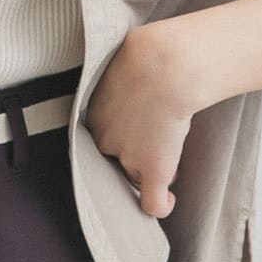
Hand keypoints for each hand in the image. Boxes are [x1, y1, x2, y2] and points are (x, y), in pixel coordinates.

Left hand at [80, 23, 203, 218]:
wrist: (165, 66)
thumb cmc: (149, 56)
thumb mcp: (122, 65)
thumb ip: (120, 81)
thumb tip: (134, 80)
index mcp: (93, 115)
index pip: (103, 135)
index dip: (123, 134)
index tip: (139, 125)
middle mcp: (104, 140)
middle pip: (116, 157)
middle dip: (136, 153)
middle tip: (157, 141)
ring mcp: (128, 158)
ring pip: (134, 177)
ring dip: (150, 172)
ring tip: (168, 162)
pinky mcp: (153, 170)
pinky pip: (152, 203)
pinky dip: (160, 206)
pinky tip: (168, 200)